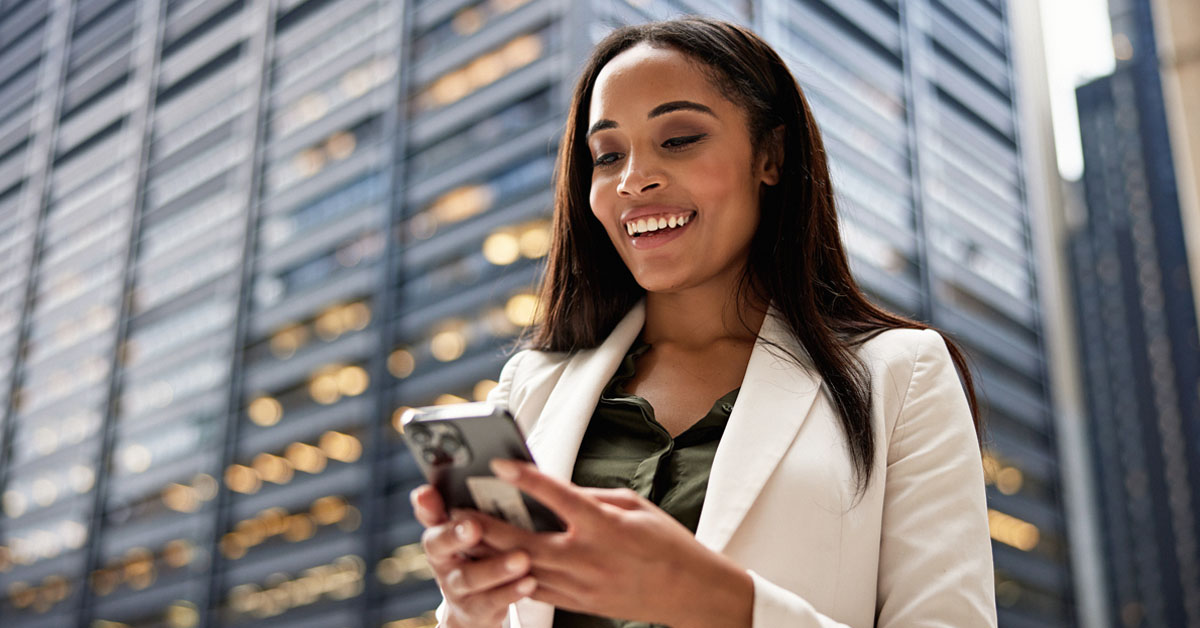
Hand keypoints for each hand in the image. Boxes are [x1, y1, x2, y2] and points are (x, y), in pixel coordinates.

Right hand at [410, 485, 536, 627]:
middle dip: (457, 535)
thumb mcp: (467, 527)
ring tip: (522, 558)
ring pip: (471, 578)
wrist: (474, 605)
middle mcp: (442, 560)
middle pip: (441, 545)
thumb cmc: (477, 552)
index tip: (431, 494)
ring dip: (496, 568)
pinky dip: (510, 591)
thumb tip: (459, 477)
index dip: (427, 507)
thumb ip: (464, 502)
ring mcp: (457, 587)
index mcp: (439, 532)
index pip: (428, 515)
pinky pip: (493, 601)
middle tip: (475, 526)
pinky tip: (530, 581)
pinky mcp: (476, 609)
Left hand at [454, 460, 752, 627]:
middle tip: (456, 510)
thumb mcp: (635, 505)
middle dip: (486, 527)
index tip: (499, 463)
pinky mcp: (579, 603)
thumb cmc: (667, 543)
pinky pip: (537, 589)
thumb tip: (555, 490)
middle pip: (525, 541)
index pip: (559, 497)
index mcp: (605, 526)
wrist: (689, 593)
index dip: (527, 478)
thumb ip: (591, 497)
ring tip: (463, 537)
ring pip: (523, 569)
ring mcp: (581, 585)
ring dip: (490, 555)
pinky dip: (511, 575)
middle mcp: (589, 557)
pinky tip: (491, 564)